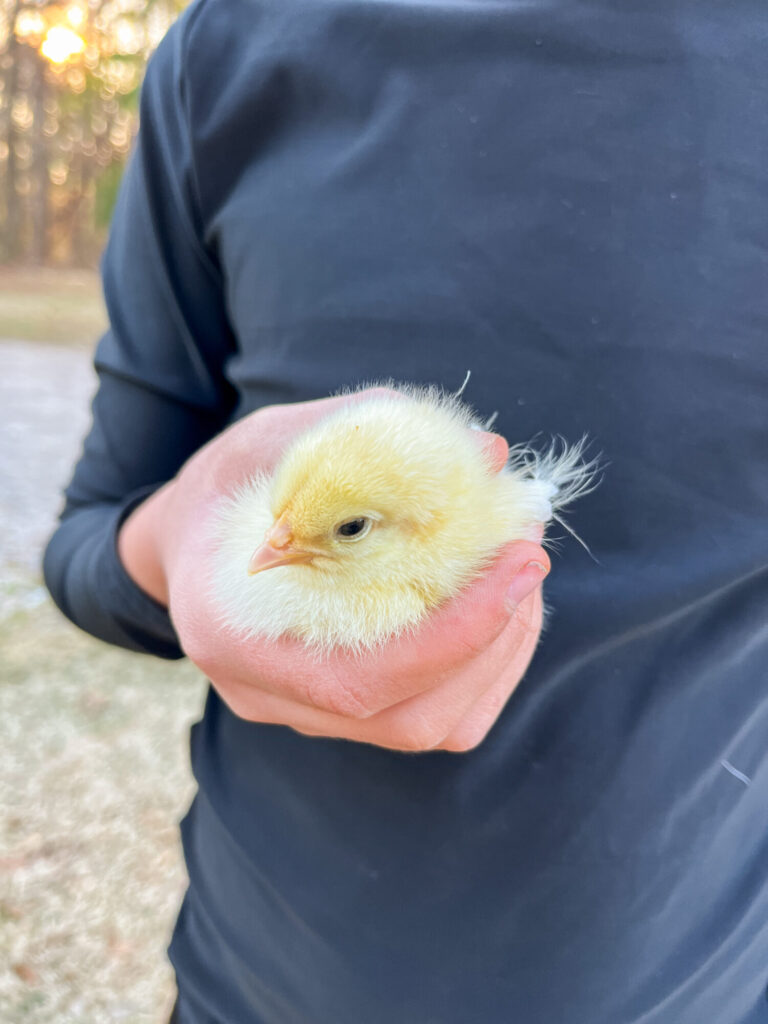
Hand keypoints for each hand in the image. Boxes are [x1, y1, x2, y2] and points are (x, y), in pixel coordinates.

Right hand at [118, 391, 548, 751]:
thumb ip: (371, 438)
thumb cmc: (228, 488)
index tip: (518, 562)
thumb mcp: (277, 439)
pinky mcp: (341, 711)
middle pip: (410, 716)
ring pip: (433, 725)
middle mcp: (268, 694)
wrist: (189, 542)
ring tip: (516, 569)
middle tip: (527, 550)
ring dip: (500, 650)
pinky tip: (495, 604)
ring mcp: (305, 713)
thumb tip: (490, 452)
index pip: (357, 679)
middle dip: (494, 636)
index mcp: (233, 635)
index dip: (454, 635)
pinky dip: (486, 664)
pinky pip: (436, 716)